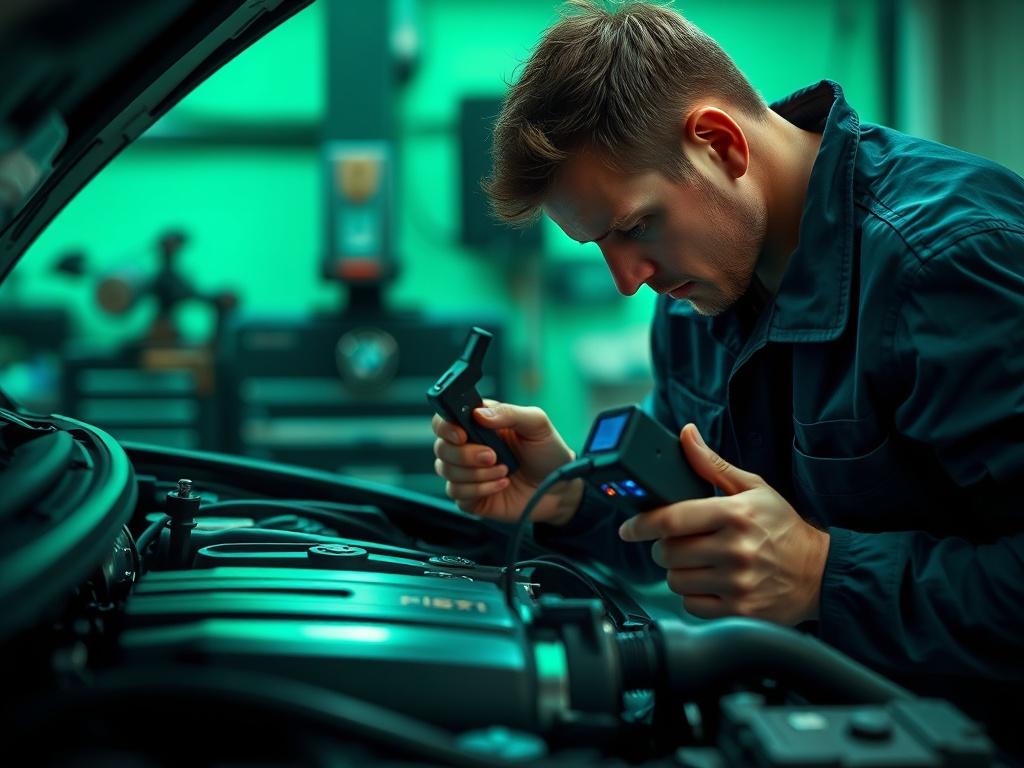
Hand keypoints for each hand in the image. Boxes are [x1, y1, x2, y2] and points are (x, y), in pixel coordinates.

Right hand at [432, 400, 582, 524]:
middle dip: (466, 455)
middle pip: (441, 448)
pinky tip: (501, 485)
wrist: (559, 487)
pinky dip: (480, 489)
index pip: (444, 420)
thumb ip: (509, 413)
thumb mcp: (536, 424)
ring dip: (477, 474)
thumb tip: (478, 414)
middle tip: (493, 456)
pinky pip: (457, 494)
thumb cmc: (547, 451)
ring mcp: (467, 473)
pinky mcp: (471, 496)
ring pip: (446, 472)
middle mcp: (468, 447)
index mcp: (478, 424)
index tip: (462, 434)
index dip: (446, 427)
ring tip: (504, 470)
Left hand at [618, 424, 829, 624]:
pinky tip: (710, 582)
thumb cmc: (783, 527)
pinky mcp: (739, 610)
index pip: (672, 519)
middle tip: (679, 542)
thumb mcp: (752, 488)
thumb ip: (711, 464)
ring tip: (699, 562)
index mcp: (735, 514)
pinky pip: (690, 605)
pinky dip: (692, 595)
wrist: (819, 572)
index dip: (641, 524)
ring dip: (678, 572)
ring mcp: (737, 584)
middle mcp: (735, 550)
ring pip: (675, 580)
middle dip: (664, 547)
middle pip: (667, 552)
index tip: (628, 528)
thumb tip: (685, 435)